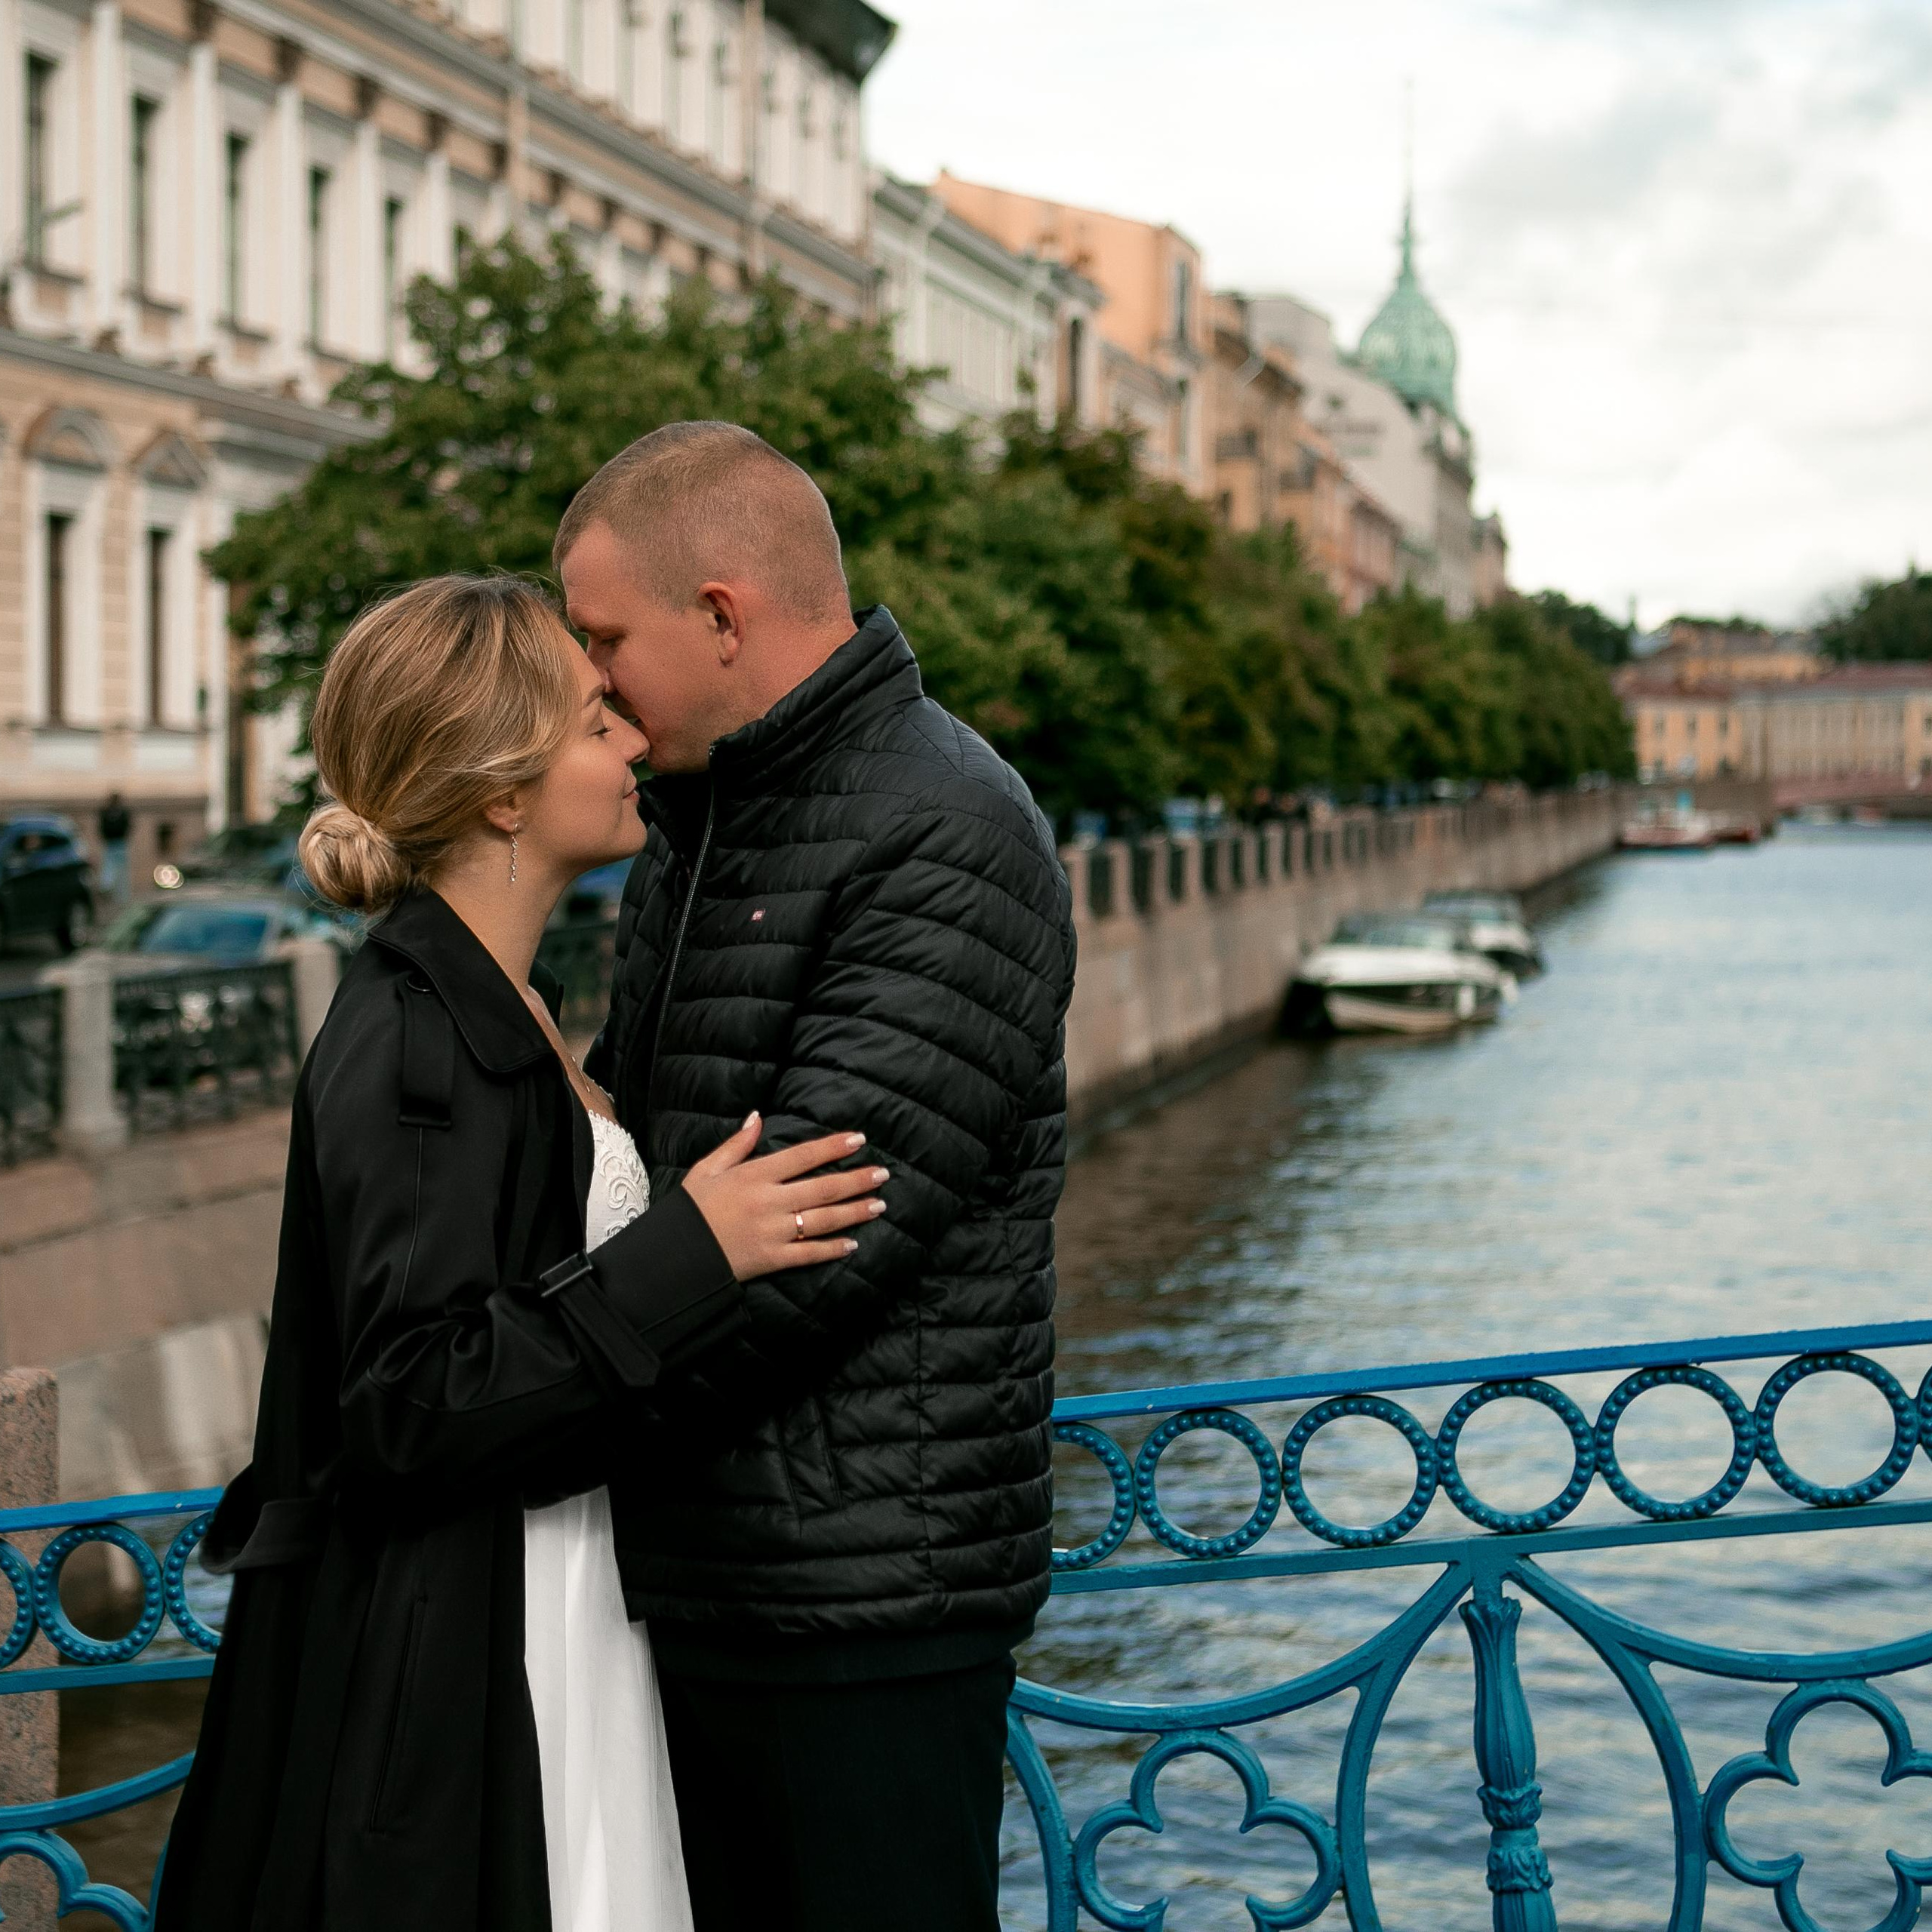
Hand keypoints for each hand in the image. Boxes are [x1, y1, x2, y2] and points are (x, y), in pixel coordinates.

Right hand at [680, 1113, 887, 1281]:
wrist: (674, 1255)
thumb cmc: (690, 1210)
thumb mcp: (706, 1169)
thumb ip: (736, 1145)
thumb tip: (757, 1117)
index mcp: (754, 1176)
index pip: (803, 1156)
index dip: (833, 1147)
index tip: (858, 1139)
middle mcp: (769, 1202)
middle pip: (822, 1188)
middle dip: (856, 1180)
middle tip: (882, 1174)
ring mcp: (773, 1232)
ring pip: (823, 1220)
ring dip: (854, 1212)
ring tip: (879, 1205)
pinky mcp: (771, 1259)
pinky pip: (809, 1254)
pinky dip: (832, 1249)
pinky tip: (852, 1244)